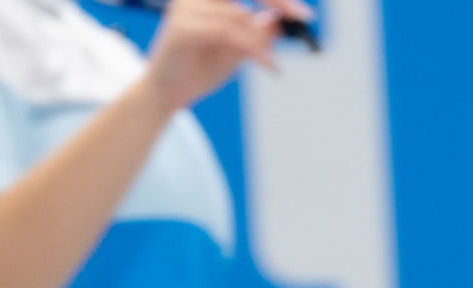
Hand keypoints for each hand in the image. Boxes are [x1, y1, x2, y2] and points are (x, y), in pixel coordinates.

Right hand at [144, 0, 314, 110]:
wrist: (169, 94)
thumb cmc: (199, 70)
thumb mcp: (237, 50)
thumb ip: (255, 33)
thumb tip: (277, 19)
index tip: (303, 14)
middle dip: (276, 1)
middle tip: (302, 18)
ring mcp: (185, 9)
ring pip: (240, 18)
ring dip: (262, 42)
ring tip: (271, 63)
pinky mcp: (183, 28)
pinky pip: (229, 33)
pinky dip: (254, 50)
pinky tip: (268, 65)